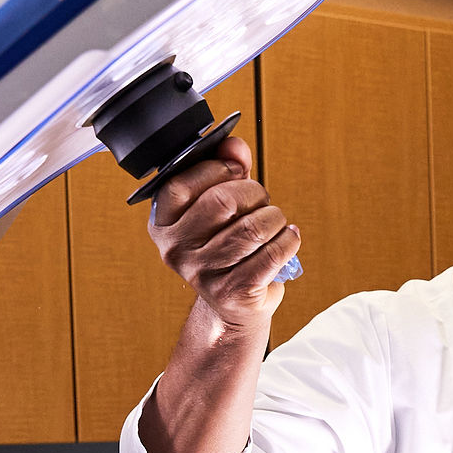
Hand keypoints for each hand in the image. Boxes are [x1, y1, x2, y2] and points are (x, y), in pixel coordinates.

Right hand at [146, 135, 299, 333]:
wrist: (232, 306)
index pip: (182, 183)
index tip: (237, 172)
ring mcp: (203, 274)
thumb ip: (225, 168)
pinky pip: (273, 254)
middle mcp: (176, 250)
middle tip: (262, 200)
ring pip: (253, 228)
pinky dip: (289, 240)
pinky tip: (287, 238)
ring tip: (275, 222)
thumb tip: (234, 146)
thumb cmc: (225, 246)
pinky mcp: (234, 292)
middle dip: (254, 193)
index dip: (217, 170)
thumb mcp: (219, 205)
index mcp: (163, 223)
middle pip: (223, 202)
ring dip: (275, 218)